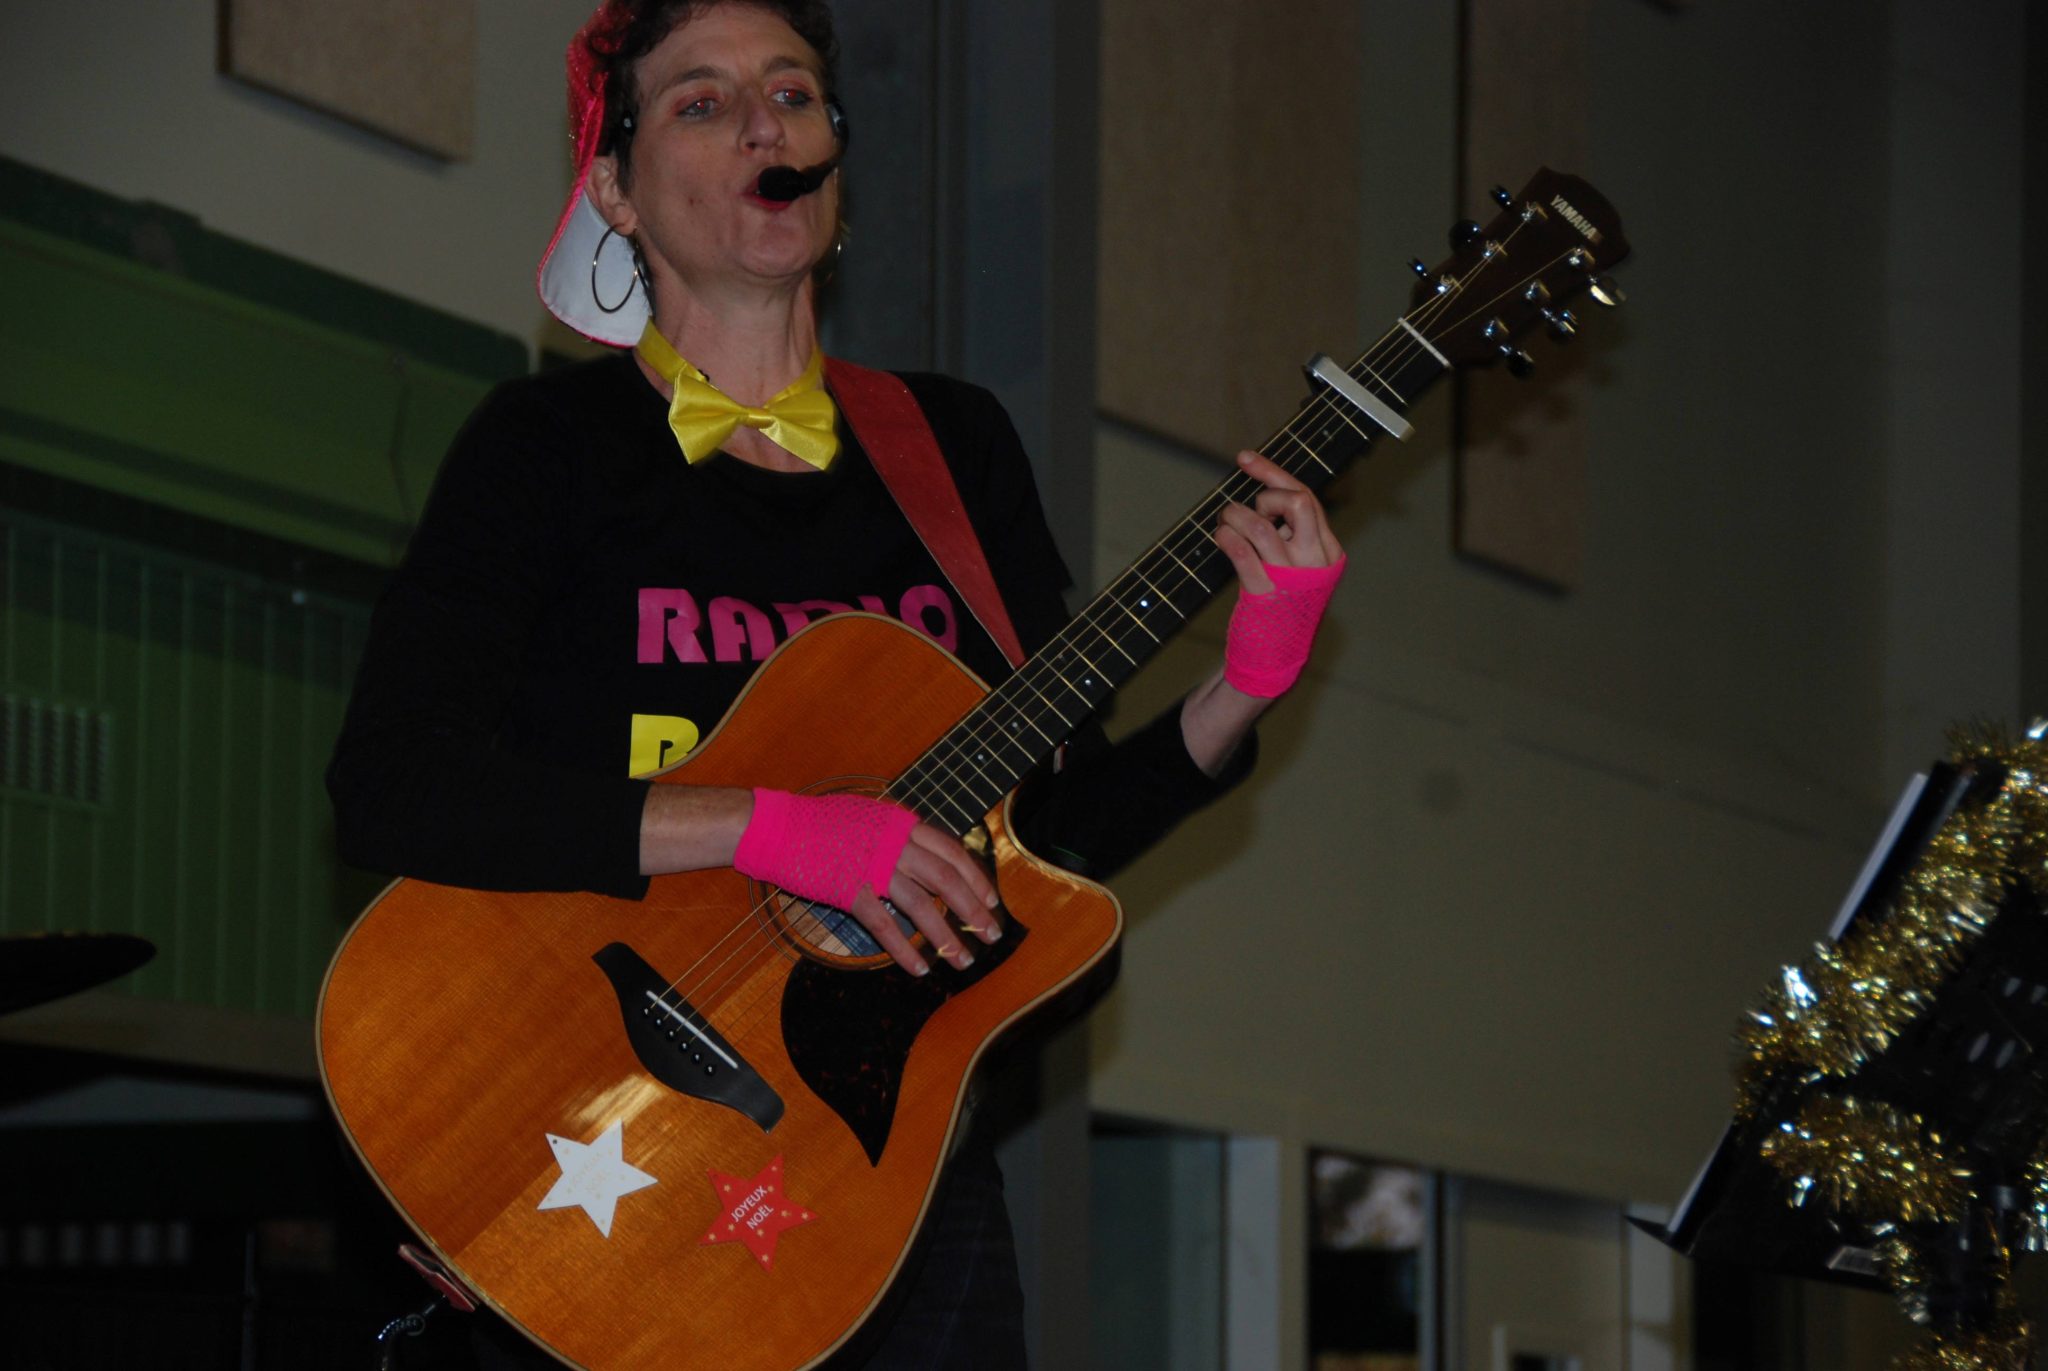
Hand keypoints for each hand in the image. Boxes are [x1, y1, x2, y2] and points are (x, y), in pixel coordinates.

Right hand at [730, 789, 1000, 976]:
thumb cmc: (818, 824)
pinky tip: (917, 968)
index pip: (951, 851)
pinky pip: (883, 925)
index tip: (991, 901)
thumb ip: (898, 836)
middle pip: (946, 879)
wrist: (776, 826)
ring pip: (921, 905)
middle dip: (974, 910)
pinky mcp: (848, 889)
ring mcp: (871, 865)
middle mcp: (893, 842)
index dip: (976, 878)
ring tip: (962, 960)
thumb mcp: (868, 818)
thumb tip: (926, 858)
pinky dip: (903, 949)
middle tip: (991, 935)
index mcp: (901, 823)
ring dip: (945, 936)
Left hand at [1212, 451, 1345, 699]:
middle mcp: (1315, 561)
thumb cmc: (1283, 606)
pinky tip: (1220, 536)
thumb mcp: (1299, 567)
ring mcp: (1291, 578)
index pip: (1306, 497)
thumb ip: (1291, 533)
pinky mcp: (1265, 593)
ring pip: (1262, 525)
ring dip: (1235, 516)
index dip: (1273, 473)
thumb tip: (1267, 492)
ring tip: (1225, 523)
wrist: (1276, 658)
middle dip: (1265, 496)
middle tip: (1248, 511)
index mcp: (1329, 551)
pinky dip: (1226, 536)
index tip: (1244, 459)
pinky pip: (1241, 552)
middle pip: (1297, 502)